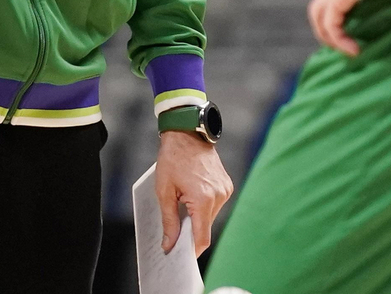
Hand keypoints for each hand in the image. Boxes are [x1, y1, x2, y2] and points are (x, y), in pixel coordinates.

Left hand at [154, 129, 232, 255]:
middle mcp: (218, 196)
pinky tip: (193, 194)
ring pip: (211, 216)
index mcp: (202, 199)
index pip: (202, 237)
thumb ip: (168, 220)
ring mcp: (225, 190)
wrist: (188, 133)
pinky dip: (204, 205)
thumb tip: (169, 245)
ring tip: (183, 203)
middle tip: (176, 231)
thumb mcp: (164, 191)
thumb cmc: (172, 160)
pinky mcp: (227, 185)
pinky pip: (215, 204)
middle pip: (206, 227)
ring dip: (198, 216)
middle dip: (192, 231)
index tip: (182, 257)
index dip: (193, 250)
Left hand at [309, 0, 390, 56]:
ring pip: (318, 14)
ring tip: (349, 51)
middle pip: (320, 7)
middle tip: (350, 47)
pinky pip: (330, 23)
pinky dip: (337, 39)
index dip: (344, 16)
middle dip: (328, 31)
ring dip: (329, 37)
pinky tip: (355, 50)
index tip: (361, 35)